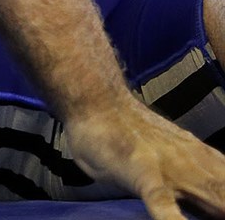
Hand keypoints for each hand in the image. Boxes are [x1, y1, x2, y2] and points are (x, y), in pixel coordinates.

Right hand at [65, 97, 224, 218]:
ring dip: (221, 210)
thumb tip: (210, 202)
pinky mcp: (144, 174)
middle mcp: (199, 166)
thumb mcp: (175, 156)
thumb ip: (197, 179)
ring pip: (214, 199)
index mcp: (209, 162)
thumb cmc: (131, 135)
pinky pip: (163, 202)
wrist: (99, 102)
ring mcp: (172, 170)